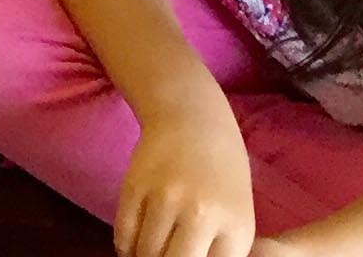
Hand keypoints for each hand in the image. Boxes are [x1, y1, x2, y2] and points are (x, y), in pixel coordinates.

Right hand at [118, 98, 256, 256]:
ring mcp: (165, 197)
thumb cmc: (223, 173)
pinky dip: (125, 247)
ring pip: (146, 252)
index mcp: (236, 227)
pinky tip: (131, 248)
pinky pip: (124, 230)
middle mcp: (202, 215)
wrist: (193, 118)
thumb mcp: (238, 215)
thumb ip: (222, 250)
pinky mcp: (135, 184)